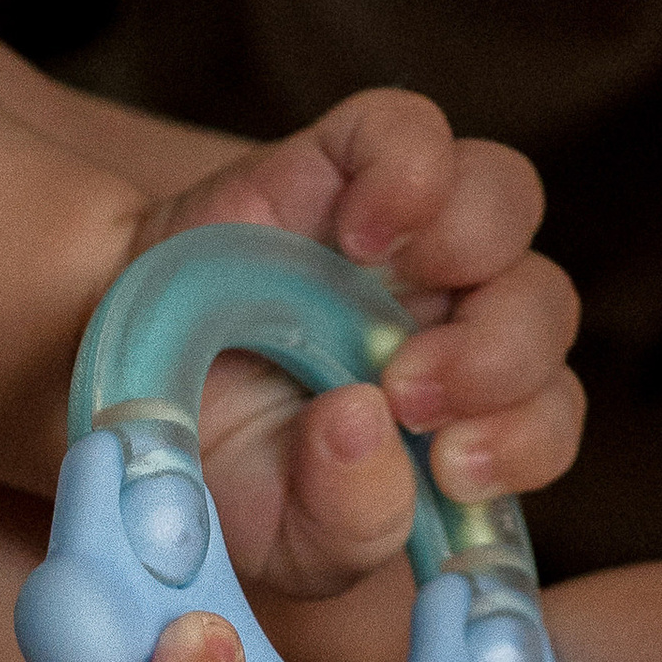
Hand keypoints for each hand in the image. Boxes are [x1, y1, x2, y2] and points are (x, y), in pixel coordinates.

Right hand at [127, 88, 584, 606]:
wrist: (114, 375)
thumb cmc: (214, 461)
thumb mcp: (274, 532)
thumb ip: (342, 521)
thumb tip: (366, 427)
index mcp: (457, 413)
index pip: (547, 414)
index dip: (527, 439)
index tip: (452, 469)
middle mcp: (448, 312)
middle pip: (542, 304)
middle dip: (497, 358)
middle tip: (408, 395)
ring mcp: (402, 230)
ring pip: (505, 200)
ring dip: (470, 253)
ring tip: (378, 306)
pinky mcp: (342, 161)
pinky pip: (412, 129)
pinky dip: (406, 170)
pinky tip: (358, 232)